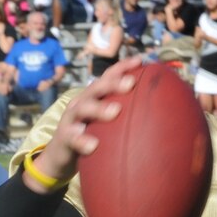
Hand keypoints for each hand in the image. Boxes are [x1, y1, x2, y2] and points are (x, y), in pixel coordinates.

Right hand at [30, 57, 141, 184]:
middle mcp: (82, 103)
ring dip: (99, 108)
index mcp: (94, 97)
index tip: (140, 61)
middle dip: (113, 83)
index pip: (107, 78)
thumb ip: (123, 112)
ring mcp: (71, 119)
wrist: (60, 156)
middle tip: (131, 82)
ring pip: (83, 108)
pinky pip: (72, 138)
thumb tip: (156, 110)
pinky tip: (93, 145)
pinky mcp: (64, 137)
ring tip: (115, 111)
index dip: (122, 68)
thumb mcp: (105, 122)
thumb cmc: (90, 135)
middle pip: (96, 88)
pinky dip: (82, 140)